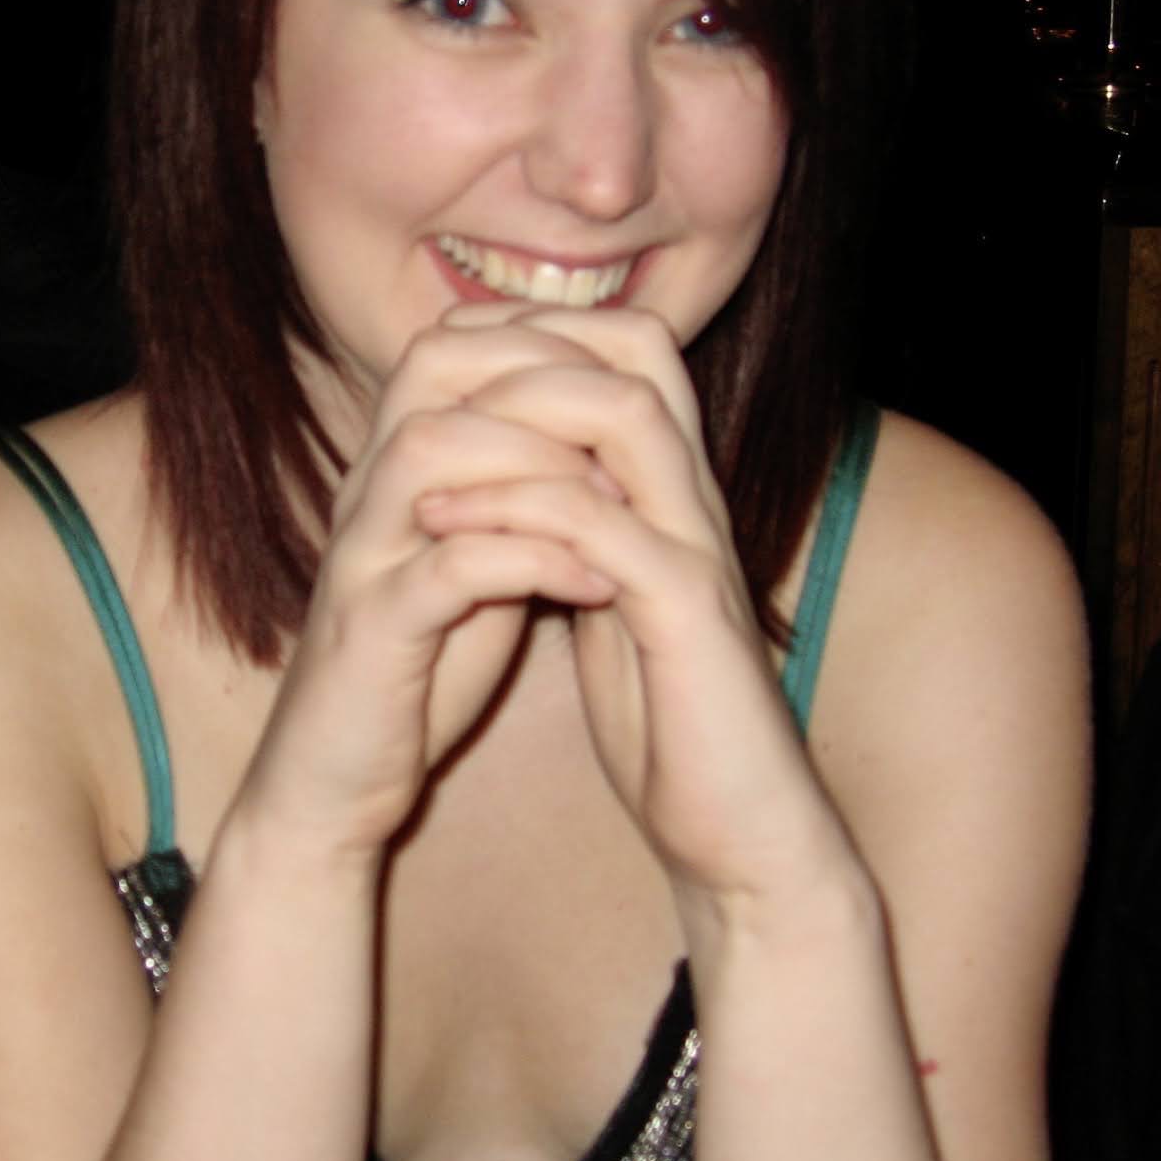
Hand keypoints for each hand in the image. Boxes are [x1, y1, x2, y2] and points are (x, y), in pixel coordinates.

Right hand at [232, 319, 624, 861]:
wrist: (331, 782)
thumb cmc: (412, 672)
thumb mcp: (470, 565)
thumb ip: (511, 500)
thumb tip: (592, 444)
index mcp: (390, 471)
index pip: (447, 347)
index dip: (537, 342)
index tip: (619, 391)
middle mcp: (366, 494)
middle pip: (431, 369)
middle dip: (540, 381)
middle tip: (623, 430)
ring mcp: (362, 557)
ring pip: (431, 449)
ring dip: (537, 463)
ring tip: (617, 506)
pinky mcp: (371, 632)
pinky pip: (448, 568)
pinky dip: (531, 562)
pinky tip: (595, 584)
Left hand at [404, 303, 840, 899]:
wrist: (738, 827)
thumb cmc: (668, 719)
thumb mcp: (610, 601)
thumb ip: (579, 537)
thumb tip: (518, 488)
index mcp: (673, 495)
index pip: (630, 353)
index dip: (540, 332)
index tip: (448, 363)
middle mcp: (696, 502)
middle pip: (639, 353)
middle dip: (529, 348)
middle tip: (435, 383)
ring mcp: (699, 550)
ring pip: (626, 418)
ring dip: (514, 421)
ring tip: (422, 450)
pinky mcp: (689, 615)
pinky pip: (603, 527)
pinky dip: (520, 513)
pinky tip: (445, 526)